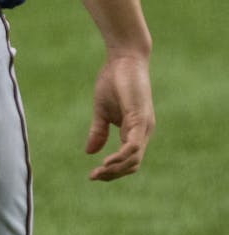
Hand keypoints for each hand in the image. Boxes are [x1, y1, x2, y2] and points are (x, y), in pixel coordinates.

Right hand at [85, 51, 153, 180]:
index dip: (111, 170)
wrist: (123, 58)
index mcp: (135, 131)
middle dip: (113, 174)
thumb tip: (90, 152)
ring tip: (99, 171)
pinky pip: (133, 146)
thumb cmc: (113, 81)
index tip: (92, 175)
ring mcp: (143, 126)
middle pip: (133, 165)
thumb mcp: (101, 110)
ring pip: (134, 159)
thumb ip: (98, 131)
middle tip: (94, 176)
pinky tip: (107, 161)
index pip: (128, 160)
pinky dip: (121, 157)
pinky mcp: (139, 118)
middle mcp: (143, 132)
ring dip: (116, 169)